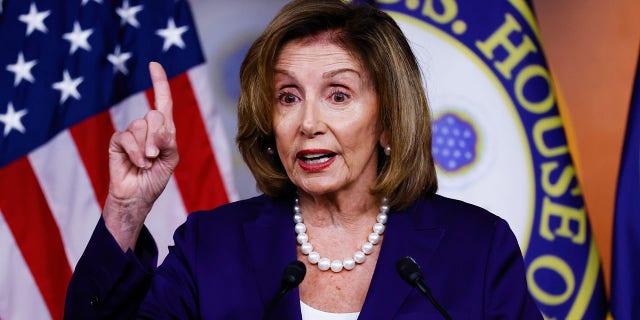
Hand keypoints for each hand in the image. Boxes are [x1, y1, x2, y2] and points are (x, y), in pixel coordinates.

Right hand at [103, 62, 178, 251]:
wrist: (138, 197)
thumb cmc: (156, 178)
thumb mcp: (171, 160)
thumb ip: (169, 142)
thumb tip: (159, 130)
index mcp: (164, 129)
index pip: (163, 101)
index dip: (159, 82)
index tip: (154, 64)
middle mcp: (147, 127)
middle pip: (155, 115)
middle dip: (158, 136)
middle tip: (156, 155)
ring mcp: (131, 133)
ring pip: (140, 126)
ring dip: (146, 148)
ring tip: (147, 163)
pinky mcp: (117, 142)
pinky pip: (126, 137)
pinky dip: (135, 152)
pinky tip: (139, 164)